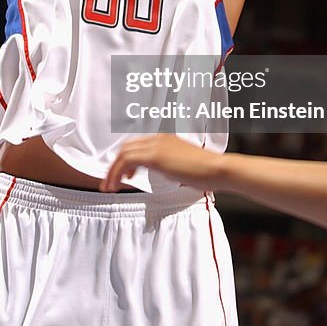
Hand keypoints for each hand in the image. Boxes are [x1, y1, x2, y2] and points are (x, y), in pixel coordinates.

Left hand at [100, 134, 223, 190]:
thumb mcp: (182, 165)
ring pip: (123, 153)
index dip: (126, 161)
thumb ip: (168, 165)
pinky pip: (127, 160)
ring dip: (113, 171)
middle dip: (115, 165)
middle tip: (111, 183)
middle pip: (127, 147)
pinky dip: (117, 172)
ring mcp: (156, 145)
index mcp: (165, 138)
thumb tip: (162, 172)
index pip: (137, 146)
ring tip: (110, 187)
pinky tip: (117, 185)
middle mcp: (158, 138)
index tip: (125, 177)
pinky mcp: (155, 155)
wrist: (216, 169)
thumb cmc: (205, 172)